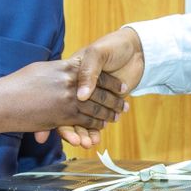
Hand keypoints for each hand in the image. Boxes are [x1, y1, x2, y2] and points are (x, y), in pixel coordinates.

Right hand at [0, 58, 125, 149]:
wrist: (3, 101)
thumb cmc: (18, 84)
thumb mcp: (41, 69)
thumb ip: (59, 69)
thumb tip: (68, 67)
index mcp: (65, 68)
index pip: (95, 73)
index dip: (111, 80)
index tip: (121, 85)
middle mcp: (69, 83)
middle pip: (100, 91)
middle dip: (115, 99)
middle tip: (125, 104)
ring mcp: (67, 100)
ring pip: (95, 107)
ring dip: (109, 113)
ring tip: (118, 116)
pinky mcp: (62, 117)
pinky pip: (84, 121)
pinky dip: (95, 124)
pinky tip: (101, 126)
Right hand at [58, 28, 144, 146]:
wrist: (135, 50)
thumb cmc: (112, 47)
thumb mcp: (96, 54)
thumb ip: (89, 72)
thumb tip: (82, 96)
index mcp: (71, 72)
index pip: (60, 95)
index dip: (56, 111)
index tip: (55, 127)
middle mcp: (77, 86)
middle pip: (70, 111)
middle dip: (73, 129)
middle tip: (76, 142)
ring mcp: (89, 95)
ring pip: (82, 118)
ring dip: (84, 133)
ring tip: (87, 143)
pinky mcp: (103, 103)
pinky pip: (94, 119)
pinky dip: (94, 130)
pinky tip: (94, 139)